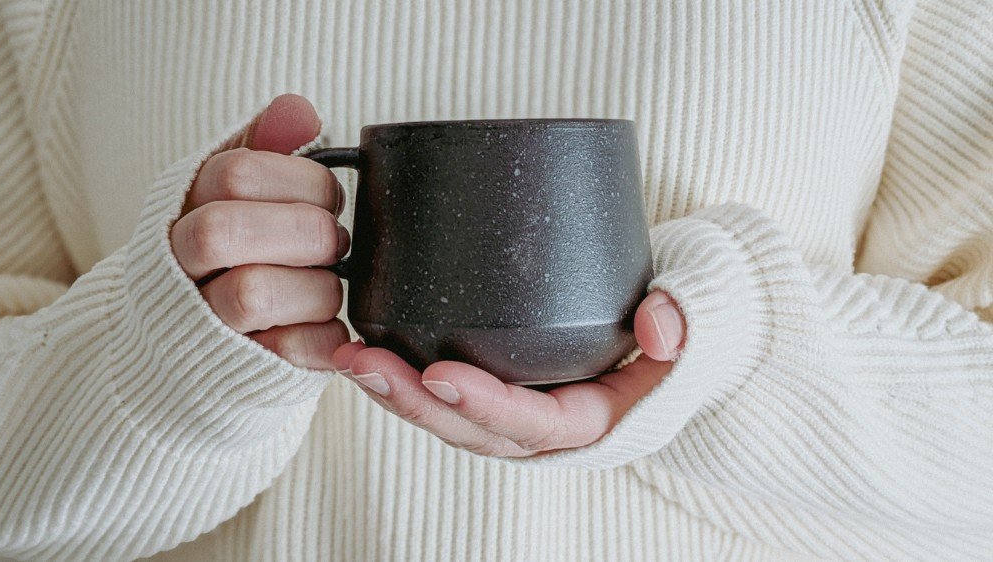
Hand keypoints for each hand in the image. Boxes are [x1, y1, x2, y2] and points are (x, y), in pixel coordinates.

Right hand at [171, 94, 351, 368]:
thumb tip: (298, 110)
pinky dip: (324, 338)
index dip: (300, 180)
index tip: (329, 196)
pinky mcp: (237, 369)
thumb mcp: (236, 195)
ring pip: (253, 293)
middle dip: (303, 231)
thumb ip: (266, 149)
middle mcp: (180, 263)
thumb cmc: (229, 257)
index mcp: (185, 208)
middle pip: (223, 231)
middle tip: (332, 240)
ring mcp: (202, 320)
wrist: (186, 347)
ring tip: (326, 286)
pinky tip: (326, 327)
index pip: (234, 173)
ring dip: (317, 288)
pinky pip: (288, 351)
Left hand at [333, 291, 685, 456]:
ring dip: (397, 394)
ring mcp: (522, 410)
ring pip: (450, 420)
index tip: (437, 373)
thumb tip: (658, 331)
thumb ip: (685, 321)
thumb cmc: (687, 327)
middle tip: (364, 362)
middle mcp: (551, 427)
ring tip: (349, 357)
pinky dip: (406, 377)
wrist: (679, 331)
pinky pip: (448, 395)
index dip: (485, 406)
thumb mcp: (702, 319)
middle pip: (475, 431)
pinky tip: (366, 348)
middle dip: (415, 404)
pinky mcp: (504, 388)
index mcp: (597, 419)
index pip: (536, 425)